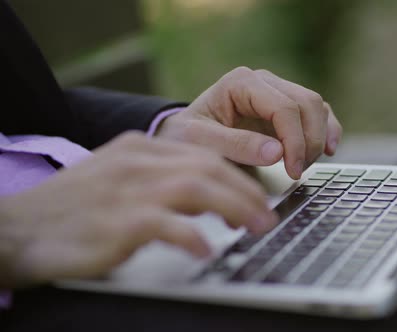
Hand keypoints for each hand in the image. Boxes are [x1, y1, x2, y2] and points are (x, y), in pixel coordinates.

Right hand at [0, 132, 276, 287]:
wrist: (18, 226)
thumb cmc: (74, 208)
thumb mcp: (120, 180)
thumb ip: (162, 182)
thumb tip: (210, 198)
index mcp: (140, 148)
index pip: (202, 155)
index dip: (238, 176)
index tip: (258, 197)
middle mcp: (137, 162)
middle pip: (207, 168)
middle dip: (246, 192)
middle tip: (267, 217)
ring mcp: (126, 189)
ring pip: (195, 188)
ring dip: (234, 207)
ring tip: (254, 228)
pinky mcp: (116, 222)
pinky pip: (165, 224)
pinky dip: (191, 235)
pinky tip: (206, 249)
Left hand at [156, 67, 342, 179]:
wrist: (182, 135)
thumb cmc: (186, 136)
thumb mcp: (199, 142)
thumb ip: (235, 145)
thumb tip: (277, 152)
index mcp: (241, 82)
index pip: (283, 107)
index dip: (295, 140)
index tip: (292, 169)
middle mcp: (263, 81)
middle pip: (307, 104)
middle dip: (309, 141)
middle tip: (297, 171)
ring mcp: (278, 91)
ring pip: (317, 107)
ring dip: (318, 138)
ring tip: (303, 166)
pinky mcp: (287, 107)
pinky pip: (318, 112)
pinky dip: (328, 130)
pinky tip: (328, 150)